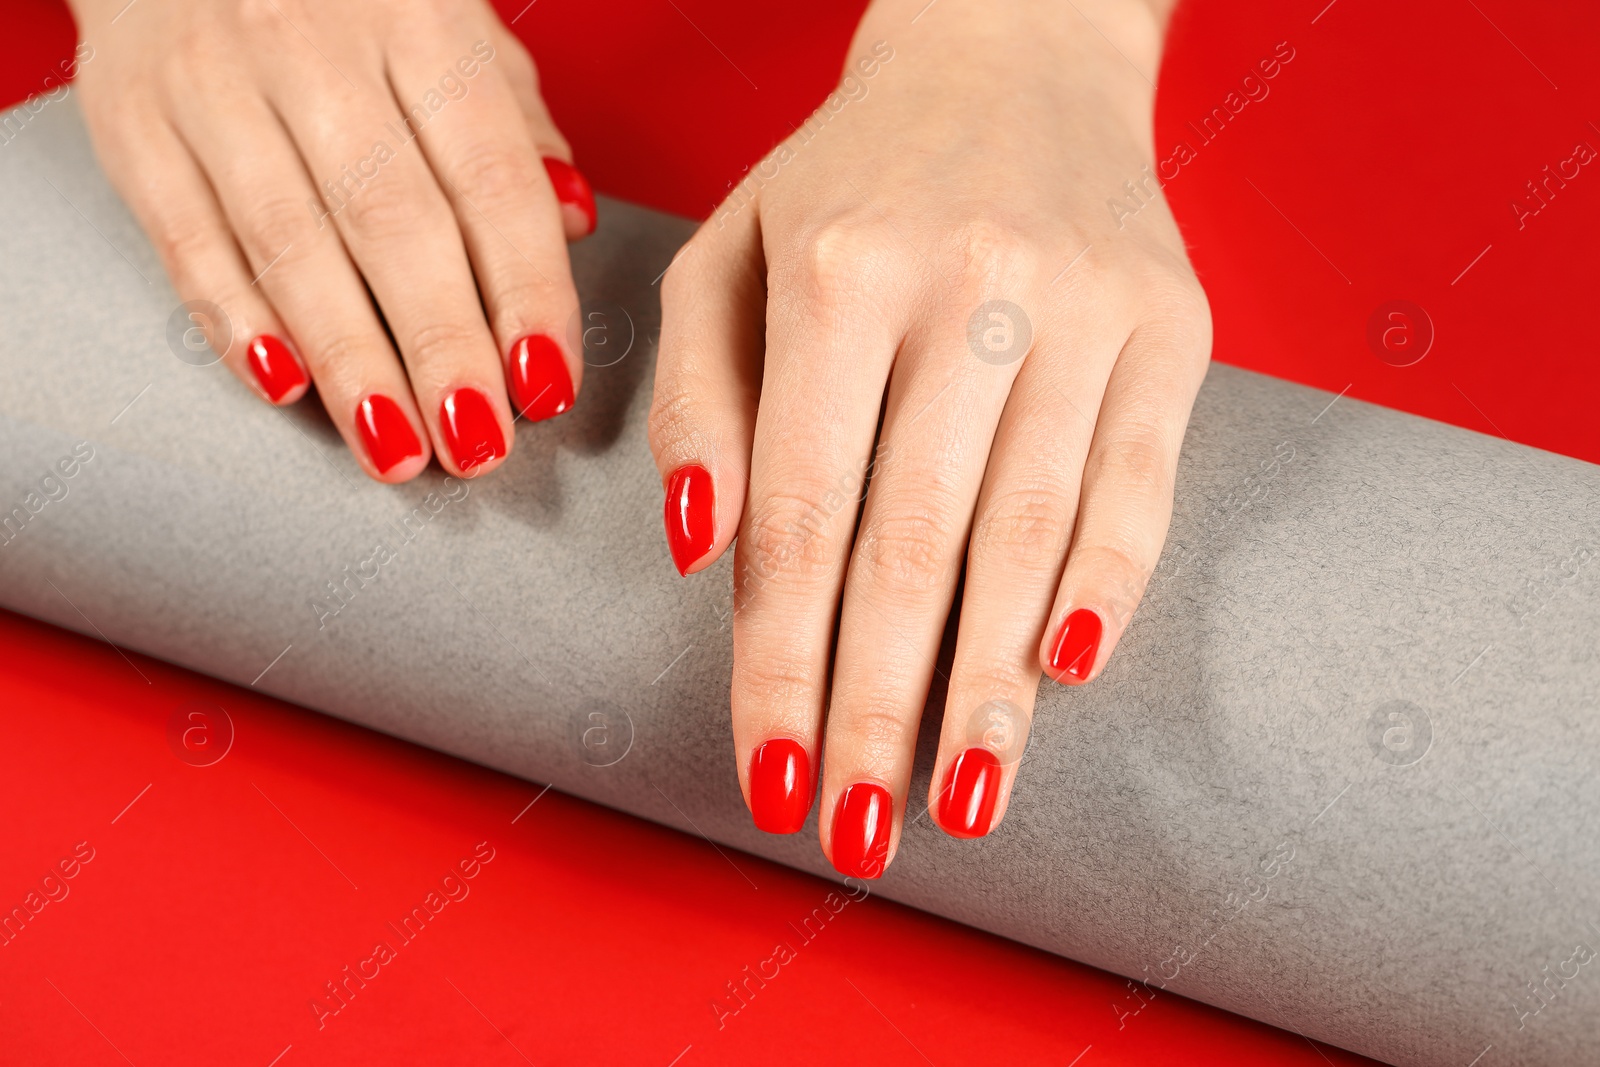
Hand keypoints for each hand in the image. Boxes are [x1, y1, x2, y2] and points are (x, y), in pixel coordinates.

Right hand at [70, 0, 593, 480]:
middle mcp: (315, 47)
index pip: (490, 178)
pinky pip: (189, 241)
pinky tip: (286, 386)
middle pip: (394, 223)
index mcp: (420, 19)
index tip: (546, 382)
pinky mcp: (133, 122)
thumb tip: (573, 222)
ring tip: (396, 449)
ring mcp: (216, 84)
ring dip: (352, 362)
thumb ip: (513, 124)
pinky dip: (238, 322)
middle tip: (476, 442)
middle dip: (444, 347)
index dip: (525, 291)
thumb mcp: (449, 24)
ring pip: (292, 246)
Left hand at [649, 0, 1208, 875]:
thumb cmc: (848, 178)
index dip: (780, 661)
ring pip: (1031, 534)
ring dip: (993, 686)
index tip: (773, 775)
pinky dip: (1106, 588)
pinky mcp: (1172, 323)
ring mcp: (1085, 305)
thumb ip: (697, 401)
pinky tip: (1064, 678)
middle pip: (913, 545)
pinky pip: (1140, 484)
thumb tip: (701, 555)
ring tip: (963, 800)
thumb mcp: (729, 257)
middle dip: (879, 706)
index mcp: (835, 271)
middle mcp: (966, 288)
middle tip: (860, 831)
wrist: (1015, 51)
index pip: (800, 513)